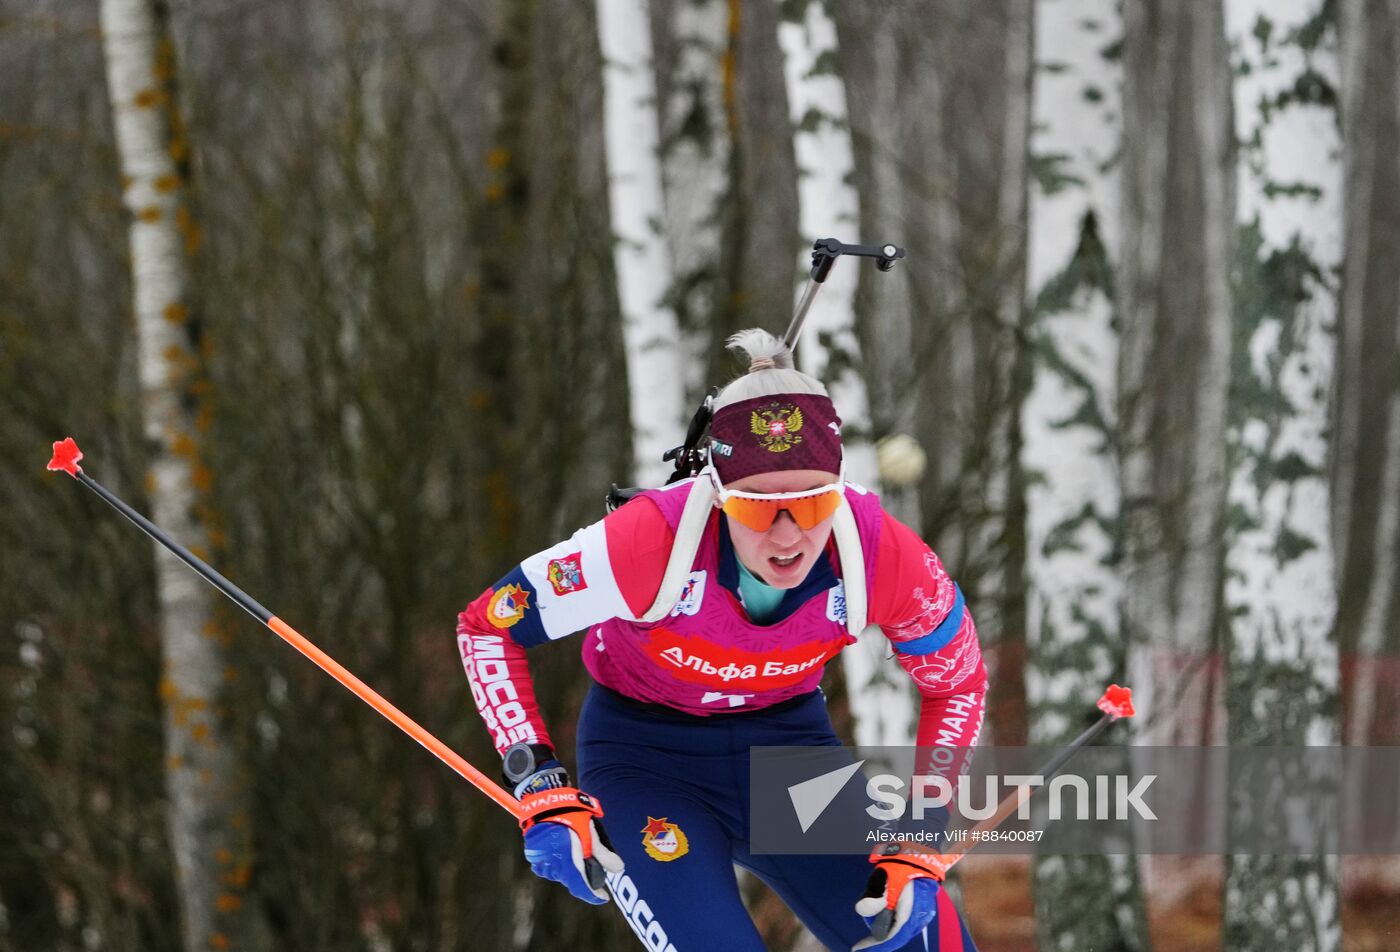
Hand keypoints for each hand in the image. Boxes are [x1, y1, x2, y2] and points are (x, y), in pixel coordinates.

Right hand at [517, 767, 622, 904]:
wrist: (546, 802)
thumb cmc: (571, 816)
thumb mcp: (591, 833)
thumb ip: (604, 854)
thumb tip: (619, 869)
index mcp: (568, 863)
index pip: (582, 888)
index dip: (594, 895)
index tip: (604, 897)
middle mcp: (553, 867)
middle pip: (573, 881)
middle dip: (584, 878)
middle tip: (596, 870)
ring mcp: (542, 863)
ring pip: (561, 874)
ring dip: (572, 870)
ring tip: (579, 854)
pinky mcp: (534, 858)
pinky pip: (550, 867)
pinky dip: (560, 863)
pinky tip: (566, 851)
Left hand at [852, 842, 948, 950]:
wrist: (922, 850)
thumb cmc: (903, 862)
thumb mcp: (885, 876)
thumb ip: (874, 894)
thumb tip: (863, 910)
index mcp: (911, 912)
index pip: (891, 937)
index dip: (874, 945)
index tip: (857, 949)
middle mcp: (919, 917)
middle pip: (896, 935)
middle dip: (878, 940)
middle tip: (862, 945)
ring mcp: (922, 912)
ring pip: (900, 928)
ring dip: (885, 930)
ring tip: (870, 927)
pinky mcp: (921, 907)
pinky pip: (904, 920)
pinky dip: (891, 921)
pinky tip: (882, 915)